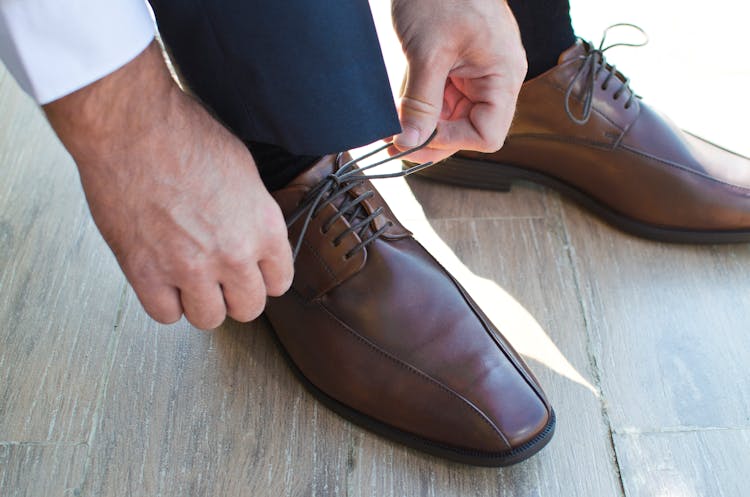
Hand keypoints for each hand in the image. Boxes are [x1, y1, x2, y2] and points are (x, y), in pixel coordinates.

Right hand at [44, 42, 293, 329]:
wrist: (132, 125)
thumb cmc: (185, 133)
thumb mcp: (243, 169)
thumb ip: (253, 212)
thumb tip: (252, 233)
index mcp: (264, 227)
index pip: (279, 282)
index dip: (263, 277)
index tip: (251, 271)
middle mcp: (234, 254)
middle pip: (248, 308)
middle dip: (235, 294)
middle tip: (219, 277)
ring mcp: (190, 268)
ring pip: (208, 318)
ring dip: (201, 302)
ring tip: (189, 279)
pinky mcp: (146, 272)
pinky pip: (165, 315)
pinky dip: (165, 302)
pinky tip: (162, 280)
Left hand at [391, 0, 526, 162]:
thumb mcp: (427, 53)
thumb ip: (420, 103)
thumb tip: (410, 141)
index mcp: (503, 75)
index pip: (488, 134)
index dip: (452, 143)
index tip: (417, 141)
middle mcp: (496, 78)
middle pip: (469, 128)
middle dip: (433, 136)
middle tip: (397, 141)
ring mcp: (478, 72)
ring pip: (453, 116)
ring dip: (424, 122)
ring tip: (395, 123)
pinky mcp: (460, 65)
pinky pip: (444, 97)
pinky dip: (423, 104)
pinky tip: (402, 104)